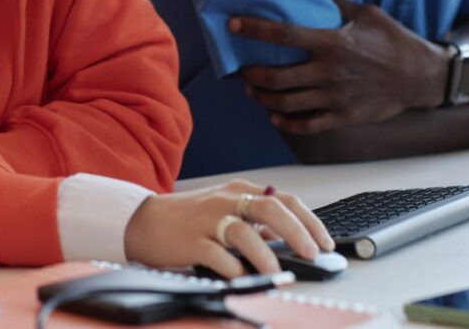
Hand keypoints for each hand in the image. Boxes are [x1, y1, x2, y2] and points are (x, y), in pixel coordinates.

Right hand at [123, 180, 332, 277]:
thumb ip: (254, 220)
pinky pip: (216, 255)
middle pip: (269, 208)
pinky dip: (233, 268)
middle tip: (312, 254)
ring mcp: (207, 220)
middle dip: (296, 232)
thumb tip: (291, 240)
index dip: (309, 220)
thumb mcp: (225, 210)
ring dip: (266, 254)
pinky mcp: (190, 242)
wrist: (143, 221)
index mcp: (238, 190)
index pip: (283, 199)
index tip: (325, 242)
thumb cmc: (189, 219)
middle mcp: (225, 200)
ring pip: (243, 231)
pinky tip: (241, 278)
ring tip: (277, 273)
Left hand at [232, 0, 447, 133]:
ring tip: (252, 91)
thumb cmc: (394, 41)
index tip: (232, 25)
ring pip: (286, 103)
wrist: (421, 77)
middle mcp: (329, 71)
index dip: (254, 29)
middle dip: (252, 75)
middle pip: (276, 77)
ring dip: (263, 98)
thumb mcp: (368, 13)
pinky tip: (275, 116)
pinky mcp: (343, 116)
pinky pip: (307, 124)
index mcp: (332, 42)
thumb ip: (339, 4)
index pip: (284, 34)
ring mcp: (335, 97)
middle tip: (241, 70)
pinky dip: (286, 122)